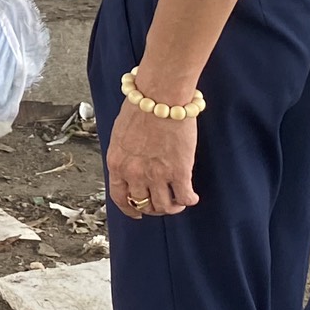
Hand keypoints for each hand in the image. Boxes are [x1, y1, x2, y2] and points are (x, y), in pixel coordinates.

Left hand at [107, 93, 200, 220]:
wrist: (160, 96)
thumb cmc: (140, 108)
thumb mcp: (120, 135)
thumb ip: (125, 156)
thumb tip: (132, 167)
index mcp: (117, 164)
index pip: (120, 198)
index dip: (130, 209)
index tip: (137, 213)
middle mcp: (135, 174)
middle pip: (144, 204)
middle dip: (153, 208)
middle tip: (163, 204)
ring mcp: (157, 175)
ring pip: (165, 206)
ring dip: (173, 207)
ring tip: (179, 202)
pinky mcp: (179, 172)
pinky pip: (185, 197)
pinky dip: (189, 200)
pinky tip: (192, 197)